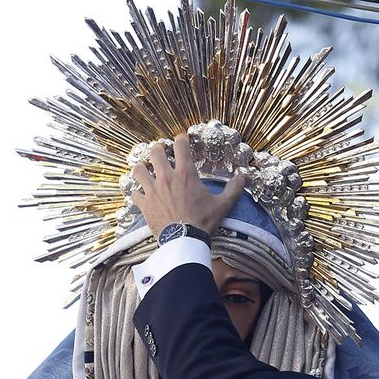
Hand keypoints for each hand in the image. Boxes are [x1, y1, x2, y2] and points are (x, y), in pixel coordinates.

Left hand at [129, 133, 246, 237]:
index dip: (181, 139)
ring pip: (138, 170)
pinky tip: (142, 194)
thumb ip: (234, 189)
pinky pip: (134, 193)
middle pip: (155, 152)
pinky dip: (137, 192)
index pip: (180, 145)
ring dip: (142, 168)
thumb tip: (245, 177)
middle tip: (162, 152)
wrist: (185, 240)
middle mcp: (166, 178)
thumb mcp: (222, 204)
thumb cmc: (203, 222)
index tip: (182, 140)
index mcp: (185, 174)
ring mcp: (153, 190)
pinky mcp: (144, 204)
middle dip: (158, 149)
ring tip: (147, 170)